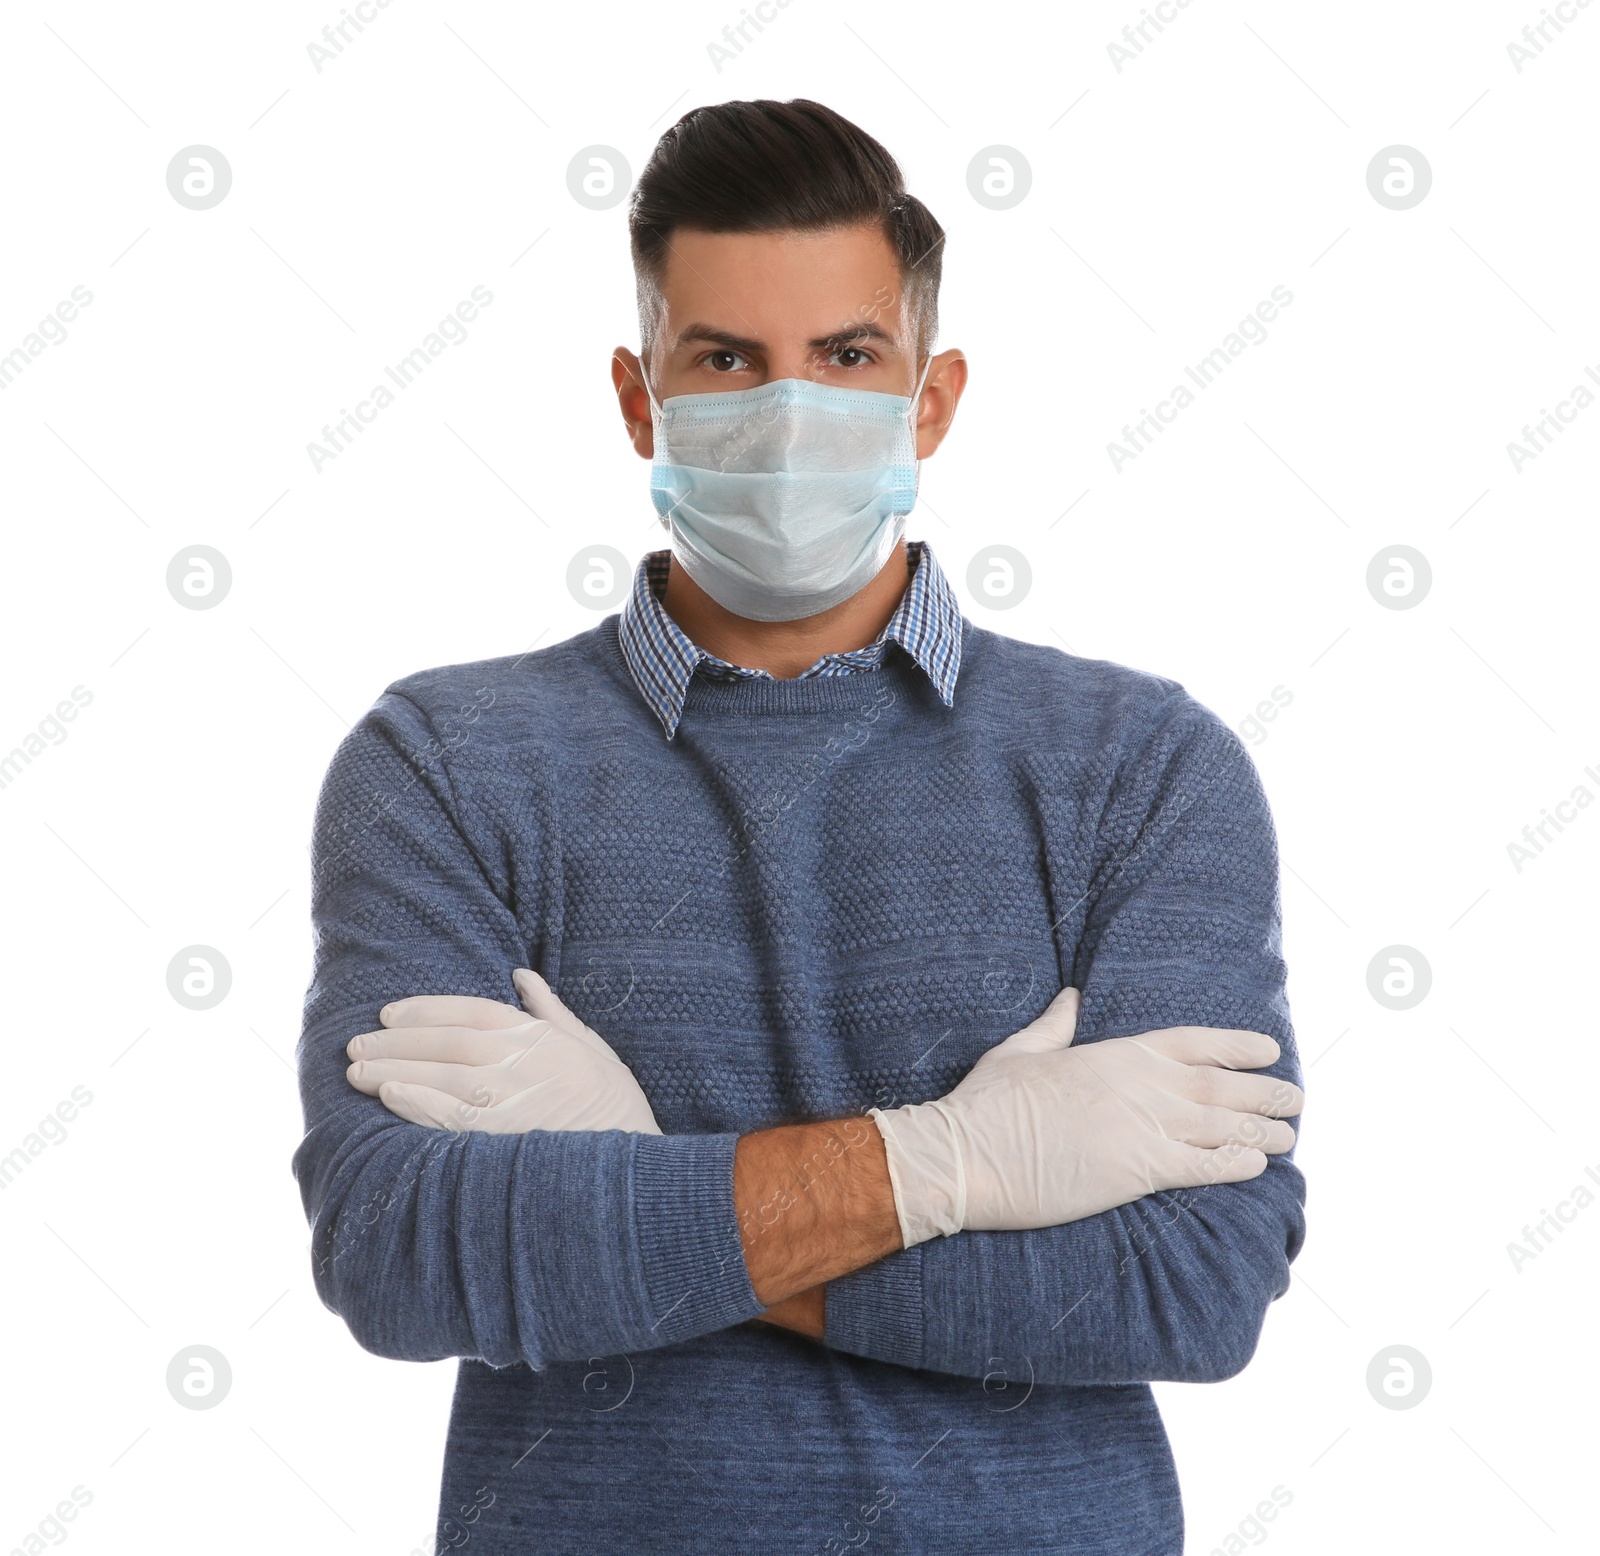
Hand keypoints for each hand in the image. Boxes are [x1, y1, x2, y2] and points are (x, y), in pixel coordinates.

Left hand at [345, 967, 662, 1134]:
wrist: (638, 1161)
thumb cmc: (614, 1104)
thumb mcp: (591, 1046)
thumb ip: (551, 1010)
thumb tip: (521, 975)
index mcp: (541, 1036)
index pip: (472, 1010)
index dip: (426, 1008)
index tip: (389, 1013)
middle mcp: (523, 1062)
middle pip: (446, 1042)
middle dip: (396, 1041)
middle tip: (356, 1043)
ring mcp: (513, 1099)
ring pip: (441, 1076)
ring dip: (394, 1070)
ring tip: (356, 1071)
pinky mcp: (506, 1137)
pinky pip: (452, 1117)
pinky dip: (418, 1104)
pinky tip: (389, 1096)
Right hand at [869, 988, 1303, 1247]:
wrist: (968, 1153)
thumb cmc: (986, 1104)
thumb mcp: (1019, 1051)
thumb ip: (1053, 1025)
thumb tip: (1071, 997)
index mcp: (1113, 1054)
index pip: (1191, 1043)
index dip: (1236, 1045)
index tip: (1268, 1049)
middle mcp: (1139, 1086)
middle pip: (1220, 1086)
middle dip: (1264, 1091)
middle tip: (1296, 1097)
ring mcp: (1142, 1128)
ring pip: (1222, 1127)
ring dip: (1263, 1129)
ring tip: (1290, 1134)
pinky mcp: (1137, 1170)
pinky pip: (1203, 1166)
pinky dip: (1236, 1164)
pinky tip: (1258, 1164)